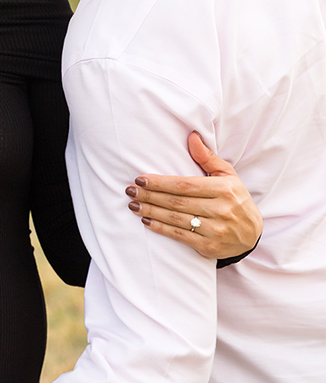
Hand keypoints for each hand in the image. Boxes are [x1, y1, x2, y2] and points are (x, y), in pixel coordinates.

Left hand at [127, 133, 261, 260]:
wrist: (253, 234)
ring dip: (150, 211)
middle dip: (150, 195)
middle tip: (130, 190)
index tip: (140, 178)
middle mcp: (222, 210)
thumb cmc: (236, 199)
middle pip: (176, 202)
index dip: (160, 182)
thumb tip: (191, 136)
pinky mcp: (210, 247)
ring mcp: (216, 230)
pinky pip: (180, 236)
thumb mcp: (228, 176)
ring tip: (133, 204)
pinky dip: (161, 228)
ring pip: (175, 219)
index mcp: (224, 190)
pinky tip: (146, 221)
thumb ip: (207, 158)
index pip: (184, 185)